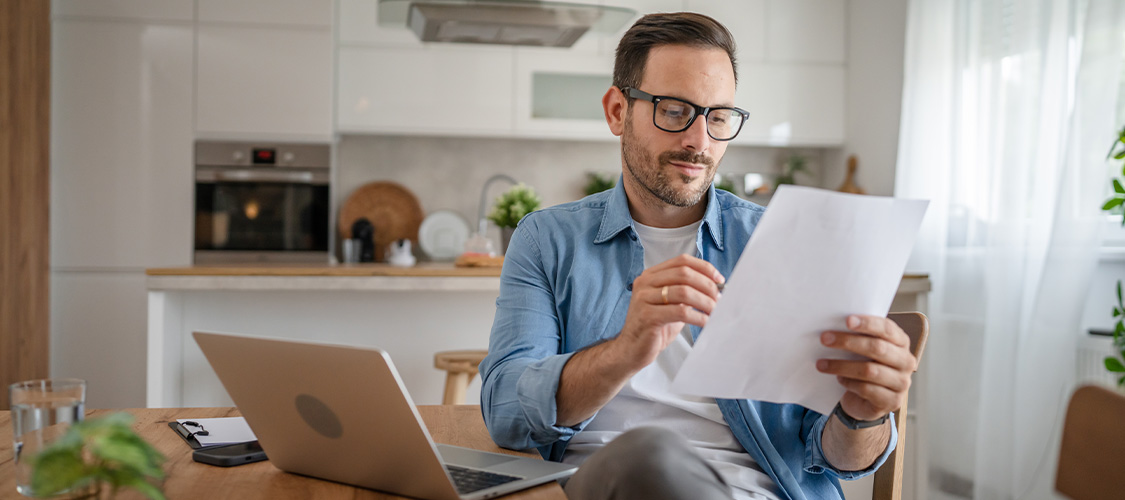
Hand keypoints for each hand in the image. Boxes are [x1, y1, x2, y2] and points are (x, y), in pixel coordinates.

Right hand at [614, 254, 723, 369]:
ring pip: (684, 292)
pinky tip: (705, 322)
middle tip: (719, 298)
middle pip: (684, 274)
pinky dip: (698, 317)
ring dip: (705, 301)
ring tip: (714, 311)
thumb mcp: (671, 304)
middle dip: (707, 285)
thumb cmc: (655, 327)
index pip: (682, 261)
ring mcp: (644, 298)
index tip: (719, 280)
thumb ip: (686, 292)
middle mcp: (645, 283)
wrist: (632, 348)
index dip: (704, 268)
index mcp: (651, 275)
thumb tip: (715, 287)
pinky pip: (680, 312)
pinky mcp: (647, 316)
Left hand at [816, 315, 916, 421]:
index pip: (887, 329)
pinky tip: (839, 379)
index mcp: (901, 342)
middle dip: (848, 342)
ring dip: (842, 366)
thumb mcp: (863, 350)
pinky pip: (867, 389)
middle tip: (825, 339)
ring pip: (870, 370)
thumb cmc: (865, 366)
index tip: (847, 320)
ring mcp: (901, 383)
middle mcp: (905, 361)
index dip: (868, 323)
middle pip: (877, 348)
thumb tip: (833, 326)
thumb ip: (857, 337)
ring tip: (822, 364)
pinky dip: (849, 383)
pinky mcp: (892, 401)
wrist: (868, 401)